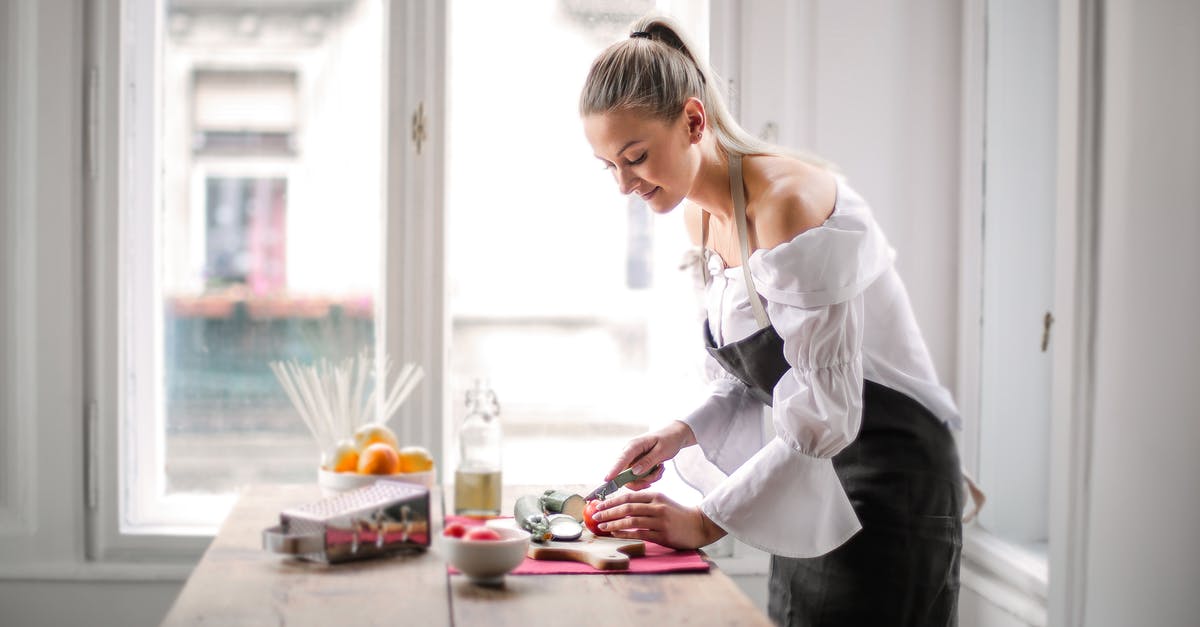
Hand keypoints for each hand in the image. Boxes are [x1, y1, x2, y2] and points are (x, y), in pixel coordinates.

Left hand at [590, 491, 726, 548]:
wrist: (698, 525)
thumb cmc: (677, 514)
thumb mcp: (662, 501)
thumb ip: (644, 502)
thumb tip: (620, 504)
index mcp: (655, 496)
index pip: (628, 497)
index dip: (611, 501)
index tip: (598, 505)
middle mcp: (657, 506)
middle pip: (627, 508)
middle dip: (608, 512)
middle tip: (595, 516)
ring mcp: (660, 521)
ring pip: (631, 521)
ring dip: (613, 523)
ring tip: (601, 527)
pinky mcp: (663, 535)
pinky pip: (639, 534)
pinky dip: (624, 533)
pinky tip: (615, 533)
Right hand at [606, 421, 695, 489]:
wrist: (674, 435)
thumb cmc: (668, 440)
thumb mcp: (661, 451)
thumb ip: (648, 462)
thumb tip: (634, 472)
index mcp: (634, 445)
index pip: (621, 459)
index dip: (613, 470)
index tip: (607, 479)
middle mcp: (629, 453)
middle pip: (625, 474)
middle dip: (642, 480)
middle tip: (657, 474)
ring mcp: (632, 460)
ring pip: (634, 479)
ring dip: (649, 478)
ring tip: (660, 468)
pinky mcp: (636, 465)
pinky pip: (639, 478)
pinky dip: (651, 477)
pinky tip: (659, 468)